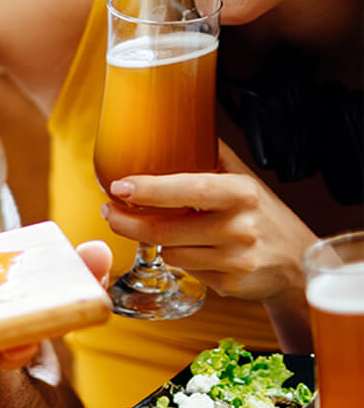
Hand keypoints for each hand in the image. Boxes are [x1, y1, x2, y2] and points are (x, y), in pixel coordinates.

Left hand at [101, 141, 317, 302]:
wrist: (296, 260)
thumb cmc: (263, 214)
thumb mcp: (244, 179)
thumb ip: (213, 155)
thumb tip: (177, 124)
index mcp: (242, 193)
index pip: (190, 189)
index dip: (151, 189)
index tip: (119, 186)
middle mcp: (241, 226)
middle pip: (166, 230)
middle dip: (128, 222)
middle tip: (111, 211)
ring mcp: (236, 258)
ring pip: (170, 253)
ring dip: (159, 243)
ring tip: (167, 231)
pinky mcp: (231, 284)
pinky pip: (186, 270)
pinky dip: (182, 261)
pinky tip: (195, 251)